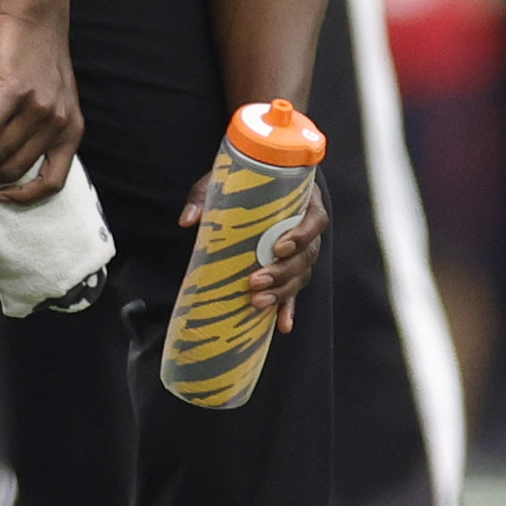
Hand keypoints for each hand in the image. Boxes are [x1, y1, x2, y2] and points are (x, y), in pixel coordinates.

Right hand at [0, 10, 82, 203]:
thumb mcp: (56, 102)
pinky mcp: (16, 91)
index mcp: (71, 131)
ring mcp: (38, 108)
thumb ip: (43, 129)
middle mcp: (58, 124)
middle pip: (13, 169)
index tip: (1, 196)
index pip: (54, 182)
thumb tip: (10, 158)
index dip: (25, 197)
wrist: (39, 22)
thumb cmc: (41, 62)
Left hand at [182, 170, 328, 332]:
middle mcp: (307, 229)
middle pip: (308, 255)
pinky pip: (294, 290)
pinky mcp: (289, 267)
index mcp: (304, 202)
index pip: (316, 220)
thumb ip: (206, 197)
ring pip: (302, 275)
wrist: (253, 181)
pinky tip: (282, 325)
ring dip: (283, 292)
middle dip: (283, 272)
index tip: (278, 247)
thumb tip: (189, 220)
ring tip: (258, 302)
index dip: (302, 236)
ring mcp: (300, 251)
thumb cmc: (243, 180)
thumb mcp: (225, 182)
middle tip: (256, 281)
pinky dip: (288, 308)